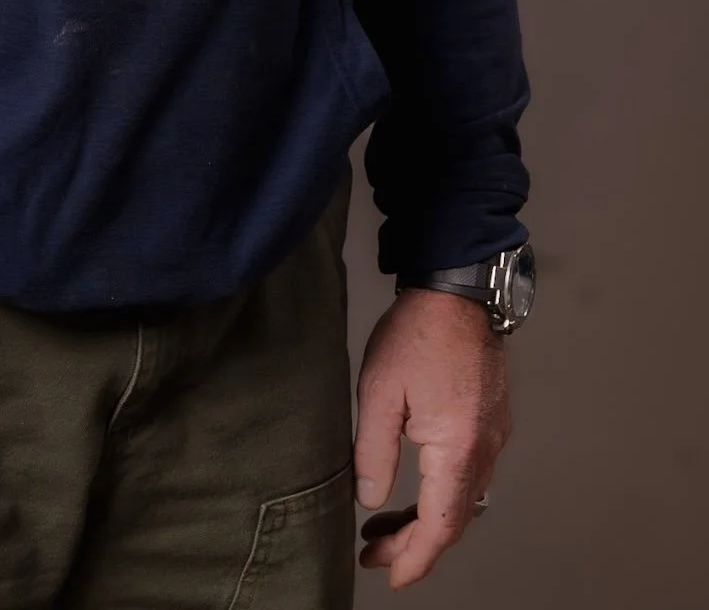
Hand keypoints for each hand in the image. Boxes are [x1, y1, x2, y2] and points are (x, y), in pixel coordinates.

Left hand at [353, 288, 510, 589]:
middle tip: (375, 551)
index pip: (440, 526)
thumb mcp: (379, 392)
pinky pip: (471, 474)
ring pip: (464, 499)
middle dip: (415, 544)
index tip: (388, 574)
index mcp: (457, 449)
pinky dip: (443, 492)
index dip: (415, 558)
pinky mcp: (492, 420)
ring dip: (429, 519)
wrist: (457, 291)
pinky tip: (417, 485)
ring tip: (385, 523)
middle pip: (455, 519)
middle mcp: (485, 450)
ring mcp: (494, 435)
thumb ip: (373, 452)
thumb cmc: (417, 334)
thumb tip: (370, 500)